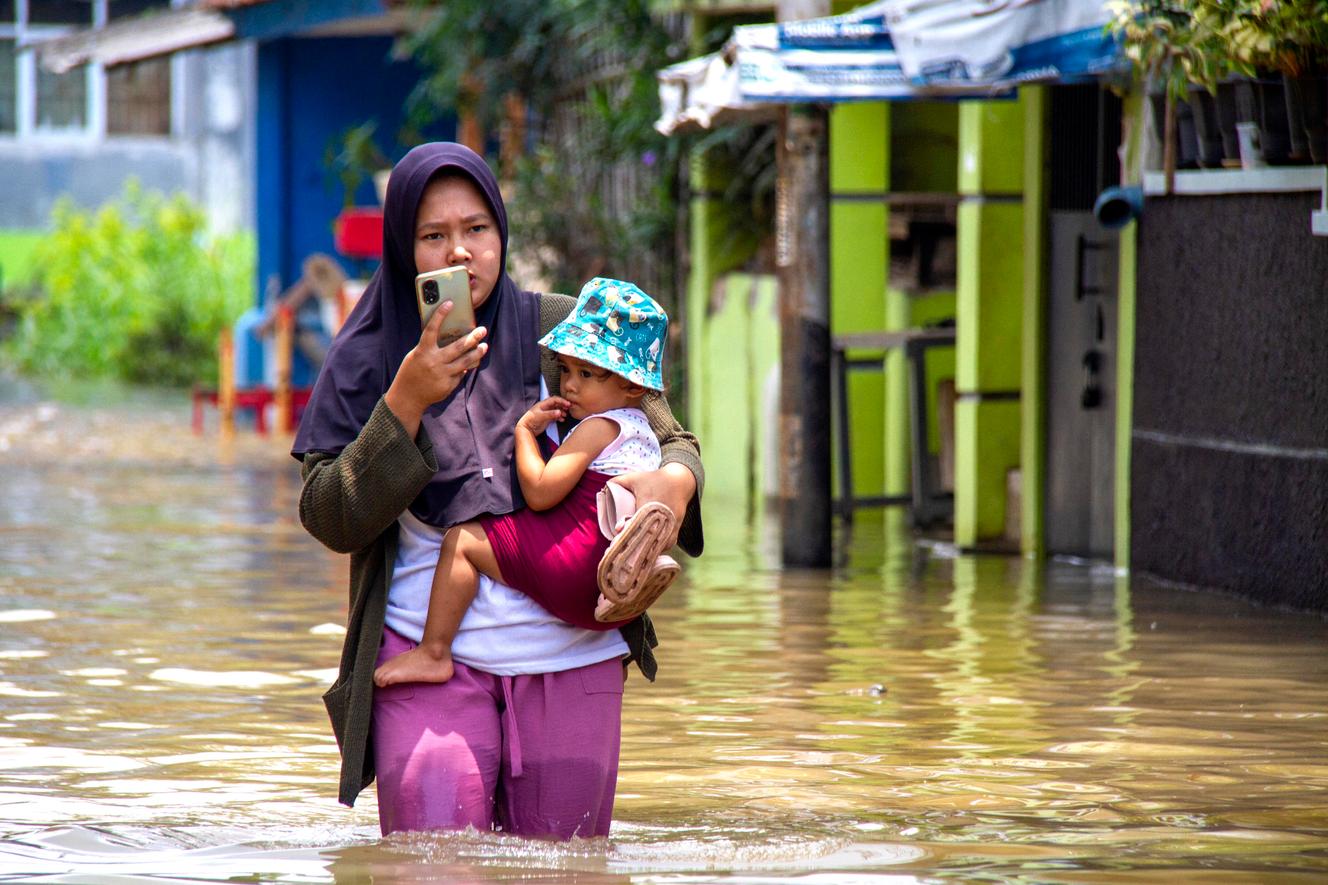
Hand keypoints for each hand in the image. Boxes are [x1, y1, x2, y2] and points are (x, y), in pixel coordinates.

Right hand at [384, 302, 487, 434]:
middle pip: (458, 347)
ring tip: (484, 346)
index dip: (440, 315)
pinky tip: (469, 364)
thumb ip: (431, 348)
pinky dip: (464, 368)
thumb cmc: (411, 372)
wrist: (407, 397)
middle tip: (483, 330)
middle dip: (473, 337)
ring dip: (477, 353)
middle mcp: (434, 362)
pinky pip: (460, 374)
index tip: (449, 303)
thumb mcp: (416, 356)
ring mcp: (442, 374)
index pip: (432, 329)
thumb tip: (452, 339)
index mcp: (422, 351)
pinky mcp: (448, 385)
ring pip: (466, 362)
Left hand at [518, 397, 570, 435]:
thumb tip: (560, 412)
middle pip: (556, 404)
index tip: (568, 404)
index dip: (562, 401)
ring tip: (566, 415)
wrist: (526, 429)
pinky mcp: (547, 419)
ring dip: (562, 411)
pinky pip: (555, 416)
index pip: (555, 399)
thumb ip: (550, 414)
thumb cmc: (531, 420)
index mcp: (543, 404)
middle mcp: (545, 407)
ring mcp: (546, 413)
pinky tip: (562, 420)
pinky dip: (560, 417)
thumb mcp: (541, 416)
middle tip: (569, 408)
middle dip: (563, 405)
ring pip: (557, 410)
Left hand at [608, 463, 695, 546]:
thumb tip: (604, 489)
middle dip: (632, 546)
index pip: (634, 525)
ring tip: (633, 552)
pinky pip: (666, 545)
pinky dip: (657, 549)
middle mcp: (660, 518)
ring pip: (657, 546)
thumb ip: (618, 482)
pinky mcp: (675, 529)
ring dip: (645, 550)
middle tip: (621, 549)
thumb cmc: (655, 479)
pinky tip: (647, 550)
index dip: (624, 533)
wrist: (680, 481)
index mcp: (647, 506)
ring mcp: (669, 525)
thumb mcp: (635, 478)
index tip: (617, 535)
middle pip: (645, 540)